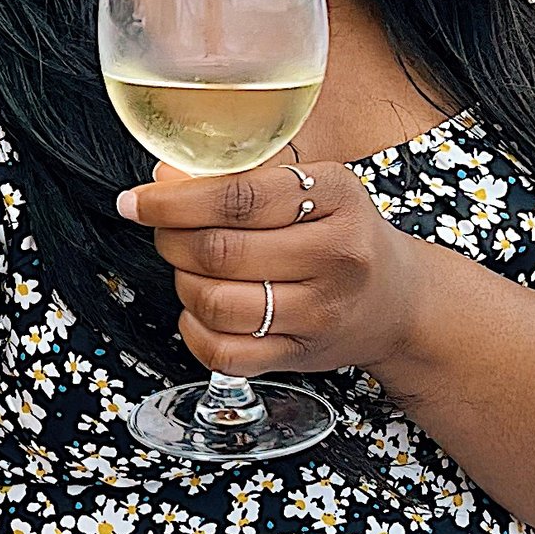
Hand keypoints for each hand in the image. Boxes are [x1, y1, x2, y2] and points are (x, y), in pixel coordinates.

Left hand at [118, 156, 420, 378]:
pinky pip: (224, 353)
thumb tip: (164, 178)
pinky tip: (199, 312)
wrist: (397, 301)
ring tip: (188, 269)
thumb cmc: (341, 233)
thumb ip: (241, 177)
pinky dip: (194, 332)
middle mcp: (335, 256)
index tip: (137, 200)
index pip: (238, 197)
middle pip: (220, 252)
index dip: (174, 200)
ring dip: (183, 284)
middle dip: (171, 240)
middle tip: (164, 232)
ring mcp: (320, 312)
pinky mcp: (302, 356)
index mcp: (336, 198)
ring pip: (216, 303)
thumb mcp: (312, 187)